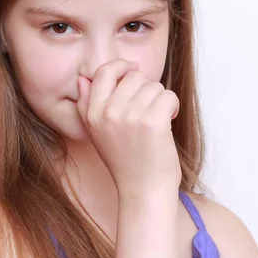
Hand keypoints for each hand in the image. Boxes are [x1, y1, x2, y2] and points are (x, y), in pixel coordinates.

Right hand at [75, 59, 181, 200]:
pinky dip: (173, 106)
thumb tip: (84, 79)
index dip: (121, 66)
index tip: (133, 69)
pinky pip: (168, 96)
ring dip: (161, 100)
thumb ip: (87, 106)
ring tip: (158, 121)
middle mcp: (108, 112)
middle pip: (135, 76)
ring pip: (154, 86)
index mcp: (92, 113)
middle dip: (147, 89)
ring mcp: (130, 116)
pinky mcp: (153, 122)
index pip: (104, 72)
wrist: (143, 190)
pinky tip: (169, 121)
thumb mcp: (97, 133)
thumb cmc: (125, 161)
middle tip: (149, 110)